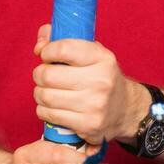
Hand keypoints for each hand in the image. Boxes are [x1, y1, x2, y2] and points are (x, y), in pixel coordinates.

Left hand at [33, 24, 145, 144]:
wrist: (125, 109)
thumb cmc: (100, 76)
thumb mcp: (91, 52)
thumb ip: (61, 38)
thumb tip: (39, 46)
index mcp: (102, 58)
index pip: (63, 49)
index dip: (47, 51)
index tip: (46, 55)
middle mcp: (100, 81)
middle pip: (48, 75)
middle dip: (39, 74)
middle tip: (43, 75)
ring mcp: (94, 105)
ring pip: (46, 97)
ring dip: (39, 93)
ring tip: (46, 91)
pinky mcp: (87, 125)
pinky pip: (49, 115)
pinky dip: (43, 110)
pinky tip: (52, 107)